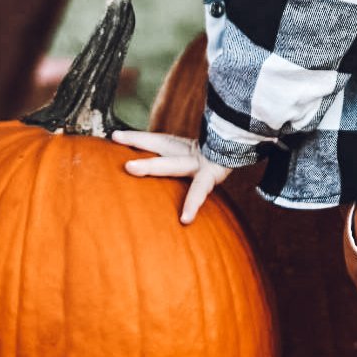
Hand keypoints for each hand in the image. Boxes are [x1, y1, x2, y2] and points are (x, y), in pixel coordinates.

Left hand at [111, 129, 232, 224]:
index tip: (115, 137)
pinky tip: (184, 219)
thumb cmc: (216, 162)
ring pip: (173, 163)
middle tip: (116, 140)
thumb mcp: (195, 162)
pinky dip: (192, 204)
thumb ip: (177, 165)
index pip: (156, 140)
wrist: (242, 152)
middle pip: (161, 144)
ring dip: (151, 165)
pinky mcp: (214, 175)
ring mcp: (200, 162)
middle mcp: (189, 152)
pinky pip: (200, 190)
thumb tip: (159, 176)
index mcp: (183, 148)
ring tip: (130, 167)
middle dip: (138, 142)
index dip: (136, 138)